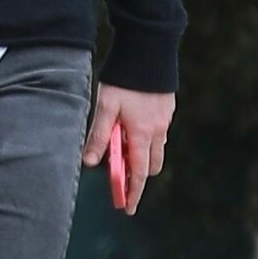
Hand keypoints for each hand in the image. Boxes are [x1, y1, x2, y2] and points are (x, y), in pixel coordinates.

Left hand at [81, 82, 174, 216]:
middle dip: (137, 177)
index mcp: (142, 133)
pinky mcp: (167, 110)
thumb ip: (99, 135)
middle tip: (120, 179)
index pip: (138, 173)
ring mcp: (165, 120)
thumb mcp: (105, 106)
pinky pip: (159, 134)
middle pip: (151, 166)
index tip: (126, 208)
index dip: (132, 192)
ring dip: (142, 157)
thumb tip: (90, 162)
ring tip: (122, 151)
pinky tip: (132, 129)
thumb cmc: (123, 78)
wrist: (149, 50)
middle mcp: (158, 130)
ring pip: (156, 150)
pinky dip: (147, 141)